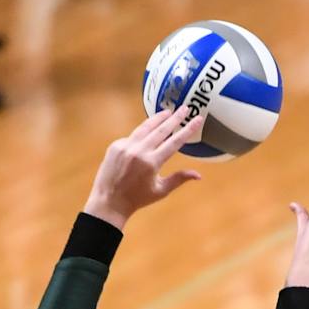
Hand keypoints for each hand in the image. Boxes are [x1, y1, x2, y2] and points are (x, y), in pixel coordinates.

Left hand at [83, 109, 206, 228]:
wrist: (109, 200)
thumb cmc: (138, 198)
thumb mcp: (161, 190)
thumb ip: (179, 179)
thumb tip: (198, 175)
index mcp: (152, 163)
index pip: (174, 142)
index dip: (188, 129)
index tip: (197, 119)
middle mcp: (139, 151)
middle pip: (161, 130)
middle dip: (175, 118)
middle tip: (185, 108)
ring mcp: (126, 146)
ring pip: (145, 128)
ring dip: (158, 119)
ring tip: (168, 111)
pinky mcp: (116, 145)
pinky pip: (133, 136)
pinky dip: (142, 133)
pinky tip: (149, 130)